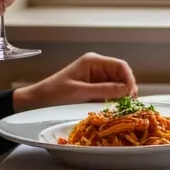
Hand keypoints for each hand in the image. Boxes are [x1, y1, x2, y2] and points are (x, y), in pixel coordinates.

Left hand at [13, 53, 137, 111]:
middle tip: (128, 104)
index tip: (132, 95)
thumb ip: (103, 90)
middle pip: (121, 75)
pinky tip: (113, 108)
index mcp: (93, 61)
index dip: (129, 79)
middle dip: (127, 88)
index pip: (120, 66)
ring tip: (121, 108)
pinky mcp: (93, 87)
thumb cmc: (55, 93)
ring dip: (120, 95)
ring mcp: (96, 77)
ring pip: (117, 84)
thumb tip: (126, 90)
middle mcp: (97, 66)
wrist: (38, 100)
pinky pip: (109, 91)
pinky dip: (113, 99)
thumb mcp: (79, 92)